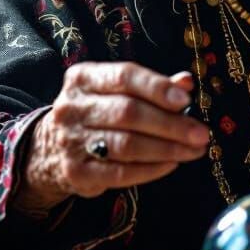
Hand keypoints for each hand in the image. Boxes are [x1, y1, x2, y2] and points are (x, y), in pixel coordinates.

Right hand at [12, 62, 209, 214]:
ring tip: (193, 151)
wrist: (49, 150)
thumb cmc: (96, 114)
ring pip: (126, 144)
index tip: (185, 101)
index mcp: (83, 78)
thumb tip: (186, 82)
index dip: (157, 88)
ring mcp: (71, 140)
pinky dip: (151, 169)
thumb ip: (152, 86)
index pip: (124, 76)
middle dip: (170, 124)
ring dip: (167, 149)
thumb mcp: (116, 92)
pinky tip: (171, 164)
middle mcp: (72, 107)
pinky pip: (120, 172)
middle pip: (128, 112)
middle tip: (200, 134)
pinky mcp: (76, 172)